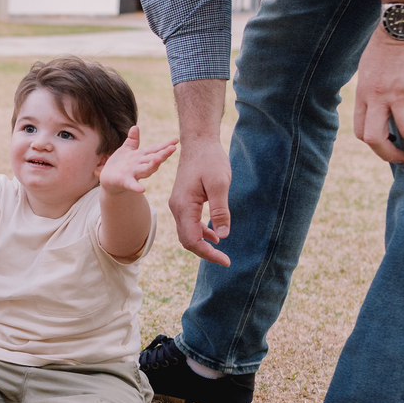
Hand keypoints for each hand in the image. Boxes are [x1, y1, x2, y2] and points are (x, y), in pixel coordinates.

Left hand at [100, 126, 176, 194]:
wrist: (108, 179)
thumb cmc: (120, 164)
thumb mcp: (126, 149)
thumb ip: (132, 140)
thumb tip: (135, 126)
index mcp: (141, 156)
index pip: (155, 149)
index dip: (165, 145)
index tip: (176, 140)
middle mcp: (140, 165)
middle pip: (154, 159)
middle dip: (163, 154)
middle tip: (173, 148)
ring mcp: (134, 173)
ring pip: (146, 169)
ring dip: (153, 165)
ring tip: (159, 159)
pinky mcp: (125, 181)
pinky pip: (132, 184)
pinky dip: (137, 187)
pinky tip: (142, 189)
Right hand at [169, 136, 231, 266]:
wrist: (198, 142)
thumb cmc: (209, 159)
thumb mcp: (220, 184)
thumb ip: (220, 211)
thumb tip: (222, 236)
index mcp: (184, 206)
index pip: (192, 240)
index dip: (208, 254)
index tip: (226, 261)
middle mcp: (177, 208)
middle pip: (187, 240)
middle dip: (205, 253)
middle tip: (225, 260)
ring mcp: (178, 205)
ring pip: (187, 233)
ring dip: (202, 244)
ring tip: (221, 252)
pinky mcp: (183, 201)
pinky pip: (189, 223)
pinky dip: (200, 232)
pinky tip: (214, 236)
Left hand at [354, 25, 403, 162]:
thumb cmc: (389, 39)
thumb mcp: (369, 68)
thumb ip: (373, 88)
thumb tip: (380, 104)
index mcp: (365, 94)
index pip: (362, 130)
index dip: (375, 144)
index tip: (389, 145)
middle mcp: (379, 97)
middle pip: (376, 139)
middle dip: (390, 154)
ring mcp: (401, 93)